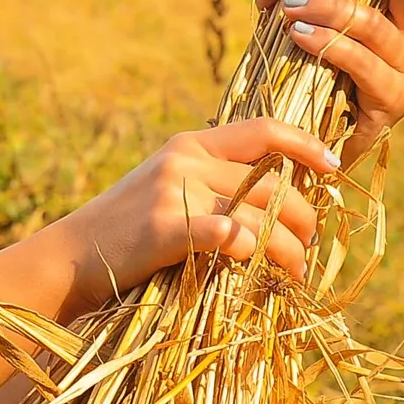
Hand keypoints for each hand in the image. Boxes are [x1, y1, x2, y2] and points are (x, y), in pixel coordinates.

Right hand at [52, 117, 340, 311]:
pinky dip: (250, 251)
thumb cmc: (124, 232)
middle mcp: (186, 161)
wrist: (69, 258)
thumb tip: (272, 198)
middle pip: (272, 184)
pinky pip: (226, 235)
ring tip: (295, 272)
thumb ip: (210, 182)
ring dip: (287, 249)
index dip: (306, 145)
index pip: (262, 131)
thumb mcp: (165, 188)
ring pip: (259, 216)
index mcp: (190, 145)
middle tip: (310, 247)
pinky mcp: (165, 228)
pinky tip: (259, 269)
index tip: (335, 167)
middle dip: (303, 218)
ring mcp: (174, 192)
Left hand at [254, 0, 403, 160]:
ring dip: (333, 11)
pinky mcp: (394, 103)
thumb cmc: (301, 78)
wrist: (302, 147)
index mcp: (396, 14)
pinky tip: (303, 39)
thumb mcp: (286, 28)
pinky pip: (366, 67)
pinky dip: (332, 47)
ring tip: (294, 9)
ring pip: (379, 26)